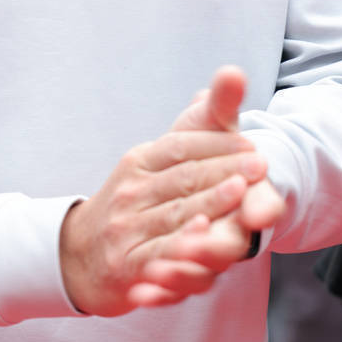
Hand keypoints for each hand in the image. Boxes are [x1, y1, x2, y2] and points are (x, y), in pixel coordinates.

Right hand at [59, 69, 270, 316]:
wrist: (81, 255)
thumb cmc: (133, 204)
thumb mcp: (154, 165)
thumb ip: (196, 130)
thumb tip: (230, 77)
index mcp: (139, 161)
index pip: (181, 146)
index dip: (217, 144)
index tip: (251, 144)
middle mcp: (131, 190)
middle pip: (183, 177)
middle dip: (224, 169)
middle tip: (260, 164)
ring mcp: (126, 228)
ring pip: (176, 212)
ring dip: (210, 201)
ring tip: (241, 192)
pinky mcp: (128, 264)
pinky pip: (160, 252)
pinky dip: (183, 243)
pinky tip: (205, 235)